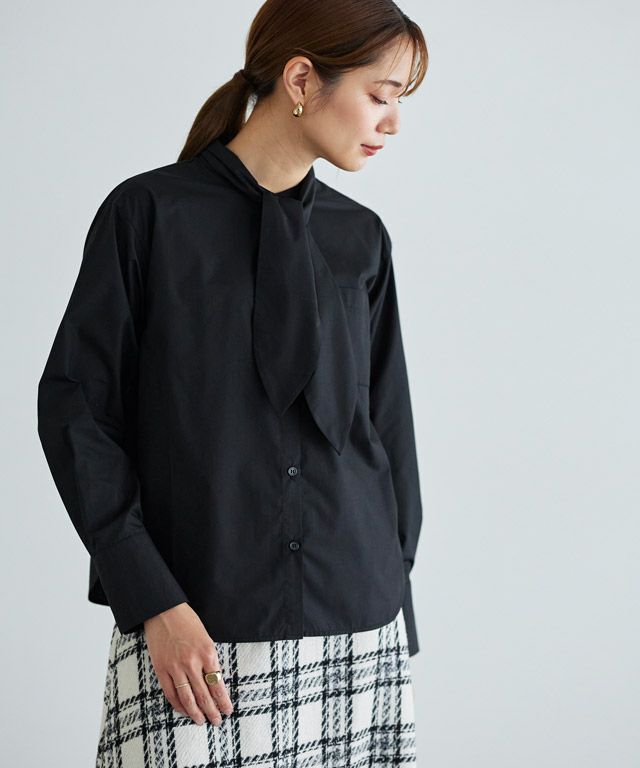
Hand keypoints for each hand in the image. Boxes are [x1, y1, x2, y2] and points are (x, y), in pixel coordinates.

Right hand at [143, 602, 233, 725]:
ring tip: (202, 721)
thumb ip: (209, 659)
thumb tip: (215, 682)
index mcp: (207, 652)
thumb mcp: (206, 638)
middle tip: (217, 722)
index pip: (218, 684)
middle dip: (212, 711)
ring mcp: (175, 667)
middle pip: (204, 695)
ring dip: (196, 713)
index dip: (223, 701)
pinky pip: (171, 693)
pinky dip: (178, 705)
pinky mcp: (161, 669)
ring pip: (187, 698)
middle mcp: (192, 662)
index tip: (228, 710)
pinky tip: (184, 711)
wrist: (163, 611)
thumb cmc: (188, 622)